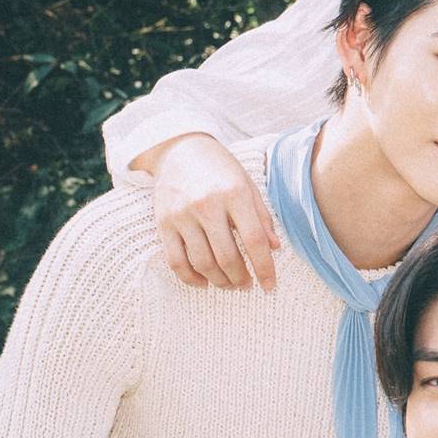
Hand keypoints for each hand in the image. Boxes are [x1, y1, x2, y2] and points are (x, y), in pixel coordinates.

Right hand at [148, 134, 278, 288]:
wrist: (181, 150)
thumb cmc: (221, 170)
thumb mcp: (248, 186)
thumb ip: (262, 217)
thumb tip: (275, 249)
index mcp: (234, 194)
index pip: (254, 240)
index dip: (265, 268)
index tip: (270, 286)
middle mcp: (207, 205)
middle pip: (227, 256)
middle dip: (241, 278)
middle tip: (248, 286)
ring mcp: (182, 215)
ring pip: (202, 263)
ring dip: (219, 281)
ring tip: (230, 284)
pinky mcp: (163, 223)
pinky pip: (175, 261)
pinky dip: (191, 278)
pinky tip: (204, 282)